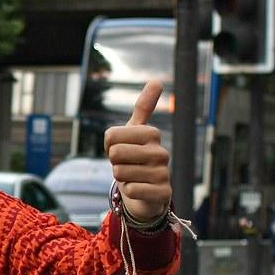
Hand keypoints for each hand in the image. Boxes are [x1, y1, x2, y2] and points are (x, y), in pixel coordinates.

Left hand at [104, 80, 171, 221]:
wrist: (146, 191)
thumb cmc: (136, 158)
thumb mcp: (135, 132)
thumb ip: (143, 108)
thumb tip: (156, 81)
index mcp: (151, 134)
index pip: (110, 136)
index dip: (109, 146)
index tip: (122, 149)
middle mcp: (161, 152)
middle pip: (115, 153)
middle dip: (114, 163)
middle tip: (126, 165)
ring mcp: (164, 173)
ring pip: (120, 172)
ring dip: (121, 178)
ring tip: (133, 177)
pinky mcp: (163, 193)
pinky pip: (131, 190)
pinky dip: (129, 192)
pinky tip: (139, 190)